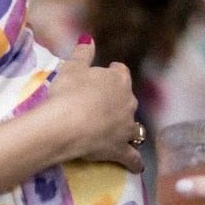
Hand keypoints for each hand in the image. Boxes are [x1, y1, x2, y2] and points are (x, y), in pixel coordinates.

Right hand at [45, 38, 144, 172]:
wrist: (66, 124)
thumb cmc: (68, 92)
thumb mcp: (71, 68)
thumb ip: (82, 53)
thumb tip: (88, 37)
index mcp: (117, 80)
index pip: (120, 73)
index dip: (113, 73)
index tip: (107, 73)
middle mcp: (128, 102)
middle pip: (128, 99)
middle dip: (120, 101)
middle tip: (104, 104)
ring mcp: (126, 127)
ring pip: (134, 127)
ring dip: (130, 129)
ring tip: (123, 131)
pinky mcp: (120, 149)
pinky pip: (132, 157)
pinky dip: (135, 162)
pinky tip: (137, 167)